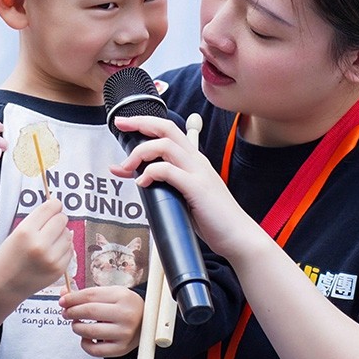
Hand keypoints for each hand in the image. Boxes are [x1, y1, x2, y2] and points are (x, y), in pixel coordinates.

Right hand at [0, 198, 73, 301]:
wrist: (2, 287)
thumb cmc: (7, 258)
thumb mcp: (16, 233)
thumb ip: (37, 221)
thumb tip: (59, 210)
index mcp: (26, 232)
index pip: (51, 208)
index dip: (54, 205)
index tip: (54, 206)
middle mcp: (40, 245)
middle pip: (62, 220)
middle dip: (57, 220)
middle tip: (49, 227)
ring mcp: (51, 259)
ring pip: (68, 234)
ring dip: (61, 235)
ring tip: (48, 243)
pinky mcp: (58, 270)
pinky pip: (70, 250)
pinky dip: (63, 249)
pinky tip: (51, 253)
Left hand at [61, 285, 144, 357]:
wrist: (145, 323)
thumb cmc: (124, 306)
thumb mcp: (110, 294)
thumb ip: (87, 294)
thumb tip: (63, 295)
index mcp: (123, 297)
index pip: (90, 296)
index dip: (72, 298)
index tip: (62, 301)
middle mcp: (126, 315)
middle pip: (89, 312)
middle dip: (71, 312)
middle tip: (66, 313)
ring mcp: (124, 334)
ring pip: (89, 332)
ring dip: (76, 327)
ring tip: (76, 324)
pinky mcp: (121, 349)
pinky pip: (94, 350)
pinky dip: (84, 344)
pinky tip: (86, 337)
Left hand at [109, 115, 264, 262]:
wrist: (238, 236)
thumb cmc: (212, 220)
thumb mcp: (185, 196)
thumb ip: (165, 185)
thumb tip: (140, 180)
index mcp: (194, 160)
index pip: (168, 131)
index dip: (145, 123)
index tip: (124, 125)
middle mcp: (196, 160)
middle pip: (166, 128)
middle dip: (140, 122)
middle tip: (120, 124)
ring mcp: (198, 173)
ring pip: (164, 145)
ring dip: (140, 152)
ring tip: (128, 167)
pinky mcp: (197, 188)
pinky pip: (168, 171)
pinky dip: (151, 173)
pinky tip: (143, 183)